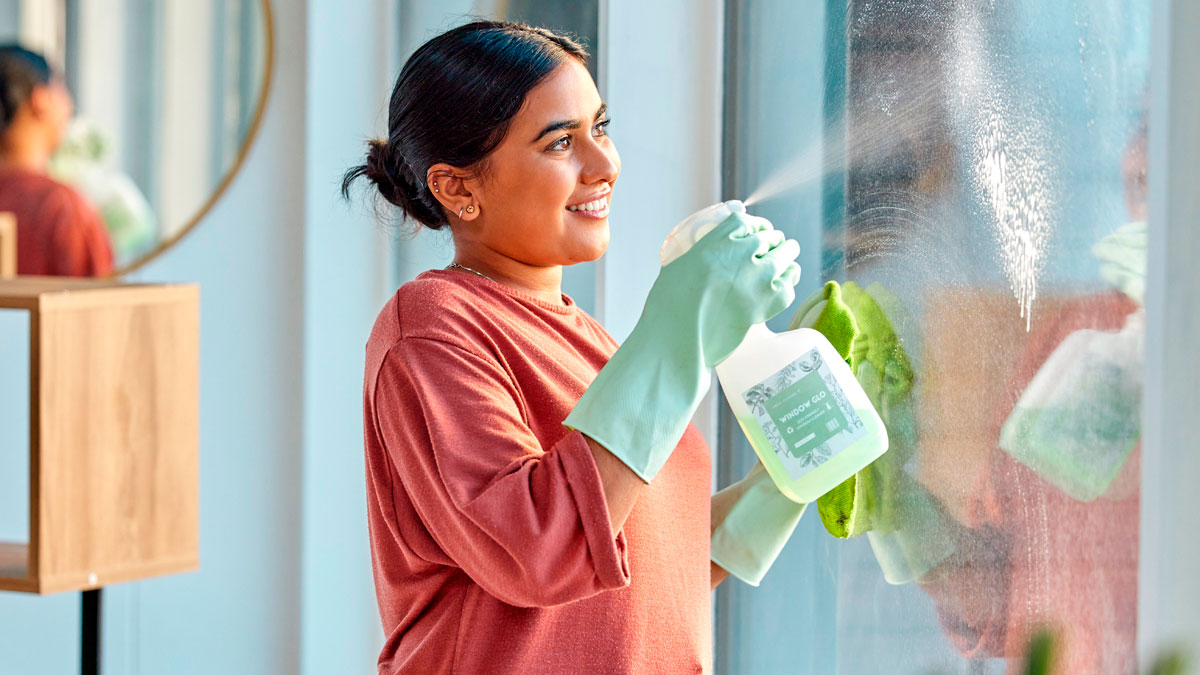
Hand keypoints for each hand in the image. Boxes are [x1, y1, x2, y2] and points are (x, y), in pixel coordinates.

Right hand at [564, 203, 800, 481]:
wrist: (677, 342)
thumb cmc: (669, 308)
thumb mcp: (679, 268)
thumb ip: (701, 254)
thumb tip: (713, 254)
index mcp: (715, 242)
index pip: (744, 219)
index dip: (752, 224)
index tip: (754, 230)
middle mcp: (740, 254)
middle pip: (769, 234)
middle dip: (771, 239)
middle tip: (774, 246)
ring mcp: (757, 278)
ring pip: (786, 253)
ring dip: (786, 254)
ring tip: (787, 258)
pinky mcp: (767, 303)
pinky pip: (790, 284)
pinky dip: (789, 280)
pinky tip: (785, 282)